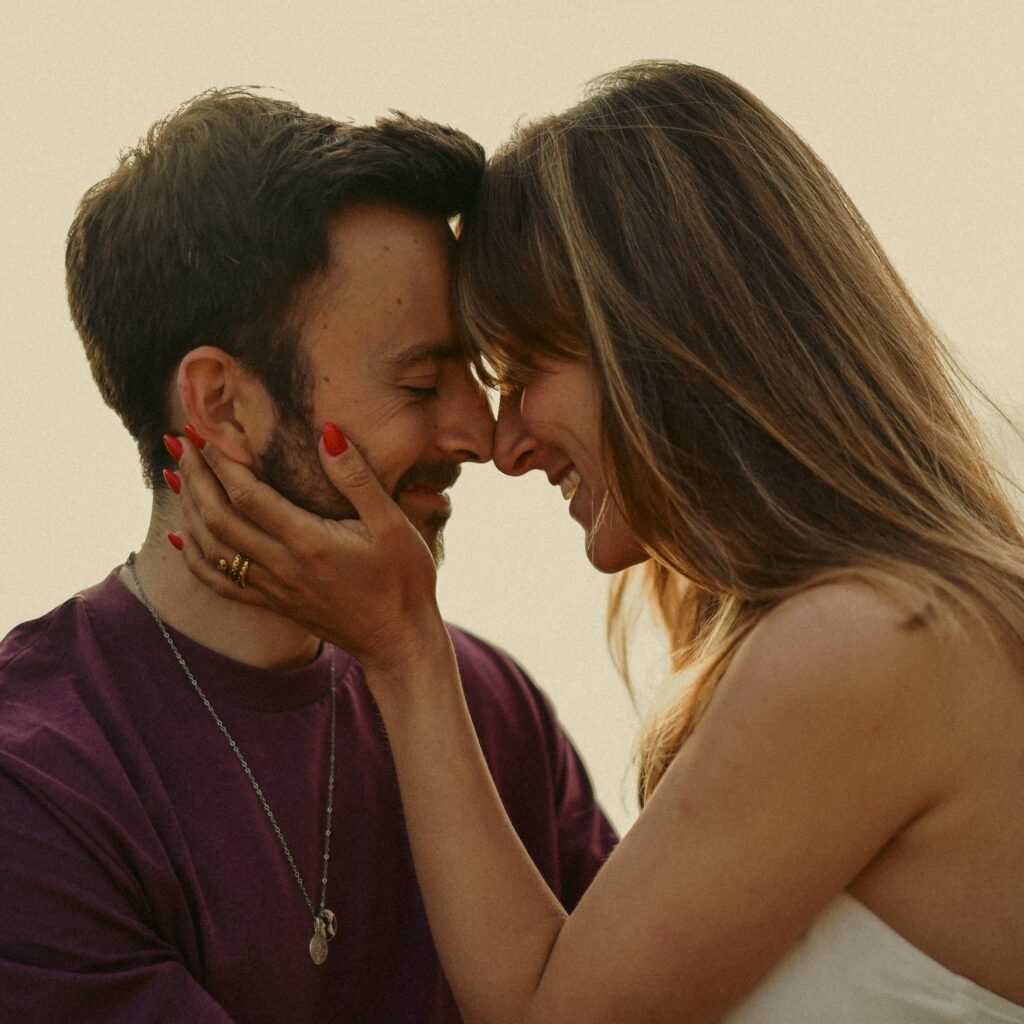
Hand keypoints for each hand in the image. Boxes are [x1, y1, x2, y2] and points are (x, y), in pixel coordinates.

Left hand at [171, 424, 447, 674]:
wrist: (398, 640)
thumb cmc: (404, 579)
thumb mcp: (393, 524)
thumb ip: (357, 479)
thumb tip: (327, 433)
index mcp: (308, 542)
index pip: (249, 496)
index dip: (223, 461)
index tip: (208, 431)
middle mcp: (282, 566)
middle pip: (219, 518)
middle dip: (196, 477)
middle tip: (180, 441)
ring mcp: (274, 589)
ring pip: (213, 548)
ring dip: (188, 510)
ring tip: (174, 476)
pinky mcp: (274, 604)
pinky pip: (220, 582)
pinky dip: (193, 557)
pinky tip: (178, 537)